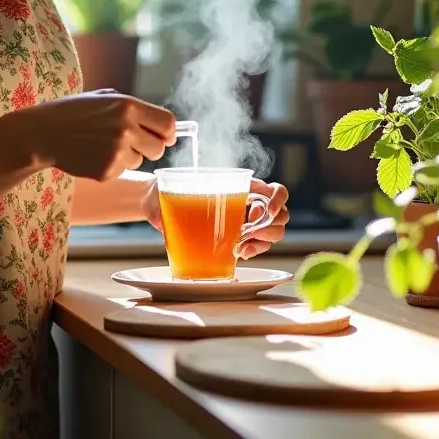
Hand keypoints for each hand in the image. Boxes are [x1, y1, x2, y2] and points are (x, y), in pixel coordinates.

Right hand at [6, 90, 176, 180]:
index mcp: (128, 106)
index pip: (168, 123)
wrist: (44, 133)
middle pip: (159, 148)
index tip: (165, 136)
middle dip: (150, 147)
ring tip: (104, 146)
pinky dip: (112, 166)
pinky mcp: (107, 171)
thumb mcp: (105, 98)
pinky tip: (94, 155)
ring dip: (129, 157)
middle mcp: (126, 129)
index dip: (169, 132)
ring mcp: (117, 152)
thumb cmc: (73, 112)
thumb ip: (134, 109)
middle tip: (133, 143)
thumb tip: (163, 126)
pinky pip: (122, 171)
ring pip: (140, 161)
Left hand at [143, 178, 290, 258]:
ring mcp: (246, 222)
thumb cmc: (165, 190)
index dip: (278, 201)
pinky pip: (257, 247)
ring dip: (262, 242)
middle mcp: (250, 203)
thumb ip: (168, 201)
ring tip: (241, 246)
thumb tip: (163, 219)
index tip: (265, 212)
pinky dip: (253, 251)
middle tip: (248, 231)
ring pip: (272, 233)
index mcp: (243, 185)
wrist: (157, 202)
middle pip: (281, 216)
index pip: (277, 191)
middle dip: (270, 227)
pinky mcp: (238, 239)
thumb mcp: (169, 189)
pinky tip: (238, 252)